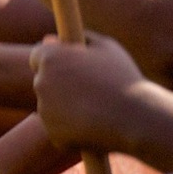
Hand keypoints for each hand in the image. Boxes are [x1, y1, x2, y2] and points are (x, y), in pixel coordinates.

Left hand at [32, 35, 146, 153]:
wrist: (135, 117)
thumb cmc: (123, 78)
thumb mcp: (108, 48)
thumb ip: (78, 39)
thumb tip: (52, 39)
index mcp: (51, 58)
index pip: (37, 57)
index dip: (54, 61)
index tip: (69, 67)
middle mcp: (41, 83)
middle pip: (44, 82)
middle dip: (60, 85)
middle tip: (88, 89)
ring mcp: (45, 111)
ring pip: (52, 107)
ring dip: (67, 107)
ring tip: (97, 108)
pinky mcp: (53, 134)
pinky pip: (60, 128)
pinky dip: (73, 128)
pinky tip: (95, 125)